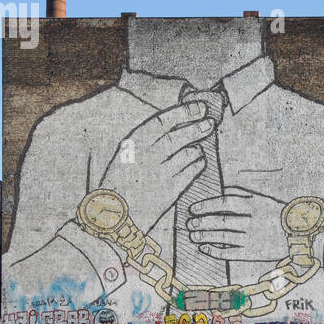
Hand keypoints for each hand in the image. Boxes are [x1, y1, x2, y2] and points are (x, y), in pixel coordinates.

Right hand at [99, 101, 212, 234]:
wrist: (113, 217)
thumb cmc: (118, 184)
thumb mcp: (124, 157)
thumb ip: (145, 142)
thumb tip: (174, 125)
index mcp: (132, 144)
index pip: (162, 121)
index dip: (183, 112)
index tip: (199, 106)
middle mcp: (147, 156)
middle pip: (180, 136)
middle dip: (198, 127)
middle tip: (210, 123)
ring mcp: (160, 173)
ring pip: (189, 154)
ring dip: (197, 150)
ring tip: (197, 150)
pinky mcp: (170, 191)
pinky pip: (192, 172)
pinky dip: (198, 165)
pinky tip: (197, 164)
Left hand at [186, 189, 288, 261]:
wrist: (298, 235)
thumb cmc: (278, 215)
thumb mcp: (263, 199)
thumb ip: (243, 194)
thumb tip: (222, 188)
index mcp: (254, 205)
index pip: (225, 203)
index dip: (206, 205)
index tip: (193, 209)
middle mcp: (251, 221)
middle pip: (221, 221)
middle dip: (202, 222)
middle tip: (190, 223)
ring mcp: (252, 238)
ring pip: (222, 237)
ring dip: (204, 236)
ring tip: (193, 235)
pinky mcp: (252, 253)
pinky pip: (229, 253)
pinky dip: (215, 251)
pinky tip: (204, 248)